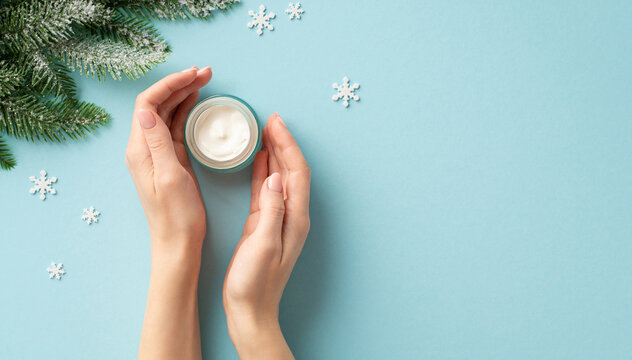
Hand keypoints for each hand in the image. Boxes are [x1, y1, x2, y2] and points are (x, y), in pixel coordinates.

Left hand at [126, 66, 211, 256]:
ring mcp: (157, 153)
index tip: (193, 75)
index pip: (147, 103)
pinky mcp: (170, 160)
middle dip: (179, 84)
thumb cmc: (176, 215)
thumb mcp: (168, 176)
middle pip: (157, 104)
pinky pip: (175, 128)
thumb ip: (157, 142)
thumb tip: (146, 108)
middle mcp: (144, 148)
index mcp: (140, 150)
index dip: (169, 85)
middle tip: (206, 73)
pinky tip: (197, 102)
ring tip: (205, 80)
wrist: (178, 242)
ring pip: (167, 113)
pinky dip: (186, 111)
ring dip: (183, 94)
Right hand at [223, 113, 310, 358]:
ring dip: (275, 153)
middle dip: (284, 143)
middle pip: (292, 170)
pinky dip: (263, 171)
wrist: (250, 308)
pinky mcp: (264, 223)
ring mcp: (278, 218)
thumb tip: (275, 179)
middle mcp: (291, 215)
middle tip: (270, 119)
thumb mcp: (263, 245)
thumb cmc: (255, 283)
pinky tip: (258, 159)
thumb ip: (271, 211)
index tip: (276, 124)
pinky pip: (267, 190)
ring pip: (280, 177)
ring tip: (264, 131)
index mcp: (294, 218)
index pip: (296, 173)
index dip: (288, 146)